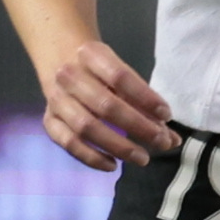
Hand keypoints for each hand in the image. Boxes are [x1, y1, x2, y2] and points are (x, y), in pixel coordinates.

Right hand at [39, 38, 174, 169]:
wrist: (60, 58)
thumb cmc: (99, 68)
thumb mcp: (120, 71)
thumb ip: (144, 101)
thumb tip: (170, 138)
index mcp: (90, 54)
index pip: (120, 78)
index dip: (145, 98)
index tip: (167, 115)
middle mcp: (68, 75)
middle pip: (106, 106)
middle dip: (138, 127)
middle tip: (161, 142)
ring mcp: (56, 99)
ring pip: (86, 127)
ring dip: (118, 146)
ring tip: (142, 158)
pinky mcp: (49, 119)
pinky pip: (68, 143)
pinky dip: (90, 157)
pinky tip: (113, 165)